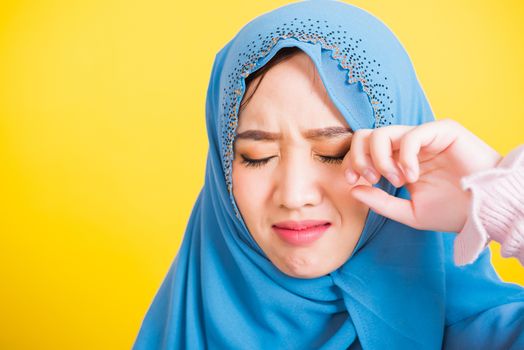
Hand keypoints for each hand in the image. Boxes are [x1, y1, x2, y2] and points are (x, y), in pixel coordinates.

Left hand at [344, 118, 501, 232]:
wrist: (486, 211)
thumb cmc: (453, 212)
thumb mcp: (409, 213)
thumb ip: (381, 202)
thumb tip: (352, 189)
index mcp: (398, 161)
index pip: (363, 149)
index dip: (352, 162)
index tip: (353, 182)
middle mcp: (407, 146)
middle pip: (366, 135)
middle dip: (359, 158)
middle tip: (372, 179)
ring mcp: (424, 136)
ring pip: (382, 133)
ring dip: (380, 159)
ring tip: (395, 180)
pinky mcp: (442, 131)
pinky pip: (411, 136)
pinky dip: (405, 158)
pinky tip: (412, 177)